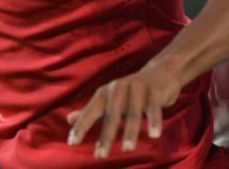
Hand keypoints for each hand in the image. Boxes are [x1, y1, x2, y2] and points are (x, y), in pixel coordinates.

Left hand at [66, 61, 181, 158]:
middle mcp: (119, 88)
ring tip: (127, 149)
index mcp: (105, 92)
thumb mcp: (109, 100)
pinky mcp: (154, 90)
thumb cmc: (130, 92)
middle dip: (106, 135)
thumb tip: (68, 119)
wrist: (159, 73)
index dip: (81, 126)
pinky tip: (154, 135)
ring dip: (130, 131)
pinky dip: (154, 121)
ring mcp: (137, 88)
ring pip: (133, 113)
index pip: (90, 111)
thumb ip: (91, 111)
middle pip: (111, 115)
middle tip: (100, 156)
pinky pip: (154, 107)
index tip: (72, 143)